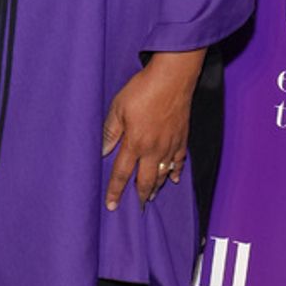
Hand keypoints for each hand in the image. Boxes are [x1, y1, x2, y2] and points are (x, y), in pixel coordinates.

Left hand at [101, 50, 205, 210]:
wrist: (173, 78)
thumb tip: (103, 152)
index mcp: (135, 143)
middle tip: (137, 207)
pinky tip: (173, 179)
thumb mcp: (118, 108)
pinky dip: (176, 172)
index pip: (122, 174)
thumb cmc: (143, 90)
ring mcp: (170, 145)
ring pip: (164, 174)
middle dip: (140, 195)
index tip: (112, 206)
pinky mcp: (182, 137)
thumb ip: (110, 132)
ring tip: (152, 196)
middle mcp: (154, 149)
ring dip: (157, 187)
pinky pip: (180, 161)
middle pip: (146, 180)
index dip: (116, 191)